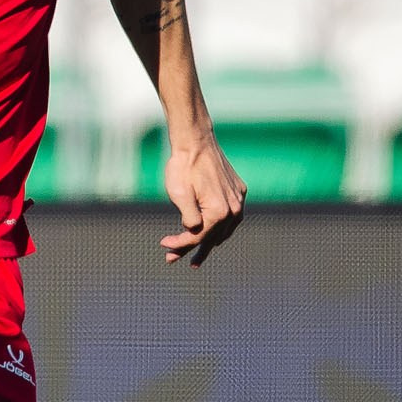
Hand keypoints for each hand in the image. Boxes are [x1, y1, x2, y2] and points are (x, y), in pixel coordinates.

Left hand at [161, 132, 246, 267]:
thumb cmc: (183, 167)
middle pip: (212, 237)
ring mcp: (239, 199)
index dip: (179, 244)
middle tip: (175, 259)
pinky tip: (215, 232)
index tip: (162, 244)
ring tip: (198, 253)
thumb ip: (188, 219)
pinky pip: (232, 217)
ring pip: (226, 230)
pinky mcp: (239, 191)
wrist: (196, 142)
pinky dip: (222, 227)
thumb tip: (194, 231)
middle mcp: (234, 209)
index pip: (197, 237)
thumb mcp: (178, 195)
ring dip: (211, 242)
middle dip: (193, 249)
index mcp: (219, 212)